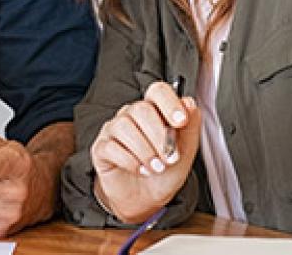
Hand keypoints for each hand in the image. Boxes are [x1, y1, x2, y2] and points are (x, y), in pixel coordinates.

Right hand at [91, 81, 201, 223]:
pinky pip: (111, 147)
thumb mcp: (186, 152)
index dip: (170, 103)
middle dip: (159, 136)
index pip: (158, 91)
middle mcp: (132, 115)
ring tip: (156, 168)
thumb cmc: (164, 172)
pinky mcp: (101, 148)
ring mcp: (114, 130)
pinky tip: (140, 170)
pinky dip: (130, 161)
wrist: (146, 199)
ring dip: (145, 151)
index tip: (181, 122)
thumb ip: (190, 126)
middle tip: (170, 158)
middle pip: (141, 109)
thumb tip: (189, 103)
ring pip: (124, 126)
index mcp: (154, 111)